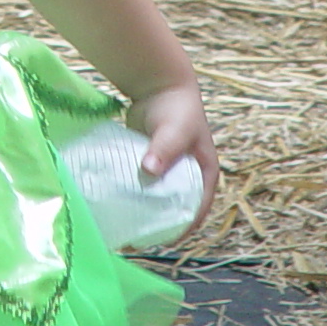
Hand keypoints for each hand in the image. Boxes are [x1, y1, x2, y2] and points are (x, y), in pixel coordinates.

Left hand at [132, 82, 218, 228]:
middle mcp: (190, 175)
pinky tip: (120, 207)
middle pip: (179, 206)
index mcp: (205, 172)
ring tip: (129, 229)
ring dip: (148, 213)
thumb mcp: (175, 130)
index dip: (186, 226)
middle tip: (141, 239)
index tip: (168, 241)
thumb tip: (149, 170)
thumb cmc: (176, 108)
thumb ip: (164, 149)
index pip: (199, 207)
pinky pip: (146, 185)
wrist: (160, 84)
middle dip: (163, 225)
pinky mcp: (153, 164)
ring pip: (161, 198)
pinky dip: (137, 197)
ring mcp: (171, 170)